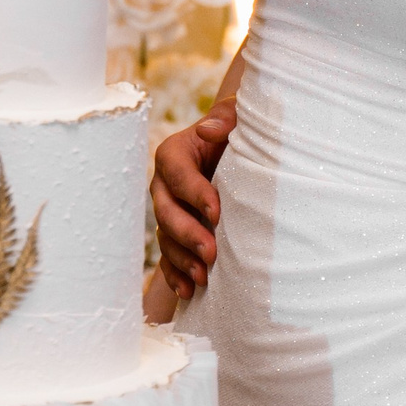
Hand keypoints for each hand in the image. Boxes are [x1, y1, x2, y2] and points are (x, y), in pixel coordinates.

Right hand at [150, 108, 236, 300]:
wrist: (240, 151)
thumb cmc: (240, 130)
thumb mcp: (237, 115)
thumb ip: (225, 117)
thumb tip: (207, 129)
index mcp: (176, 153)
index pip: (177, 173)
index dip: (194, 192)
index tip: (217, 211)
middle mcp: (165, 185)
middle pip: (166, 211)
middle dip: (187, 233)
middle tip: (211, 252)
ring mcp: (169, 212)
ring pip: (166, 238)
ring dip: (182, 259)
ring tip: (203, 277)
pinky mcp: (177, 234)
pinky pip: (168, 258)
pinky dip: (176, 275)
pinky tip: (188, 291)